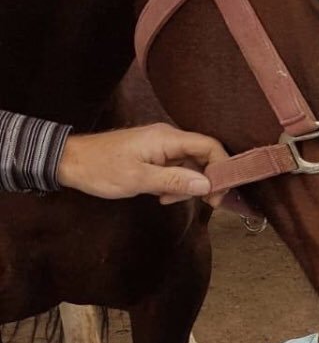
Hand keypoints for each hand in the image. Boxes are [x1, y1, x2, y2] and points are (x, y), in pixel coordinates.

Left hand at [57, 123, 229, 205]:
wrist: (71, 162)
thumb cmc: (102, 169)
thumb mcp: (139, 179)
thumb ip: (175, 180)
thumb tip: (208, 184)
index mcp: (167, 138)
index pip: (209, 146)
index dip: (222, 168)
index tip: (220, 193)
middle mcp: (168, 139)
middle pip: (203, 156)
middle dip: (207, 180)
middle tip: (206, 203)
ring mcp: (161, 147)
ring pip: (190, 165)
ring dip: (187, 186)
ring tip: (169, 200)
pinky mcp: (153, 156)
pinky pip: (175, 169)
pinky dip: (175, 184)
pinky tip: (162, 197)